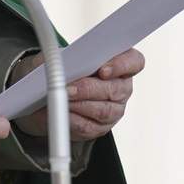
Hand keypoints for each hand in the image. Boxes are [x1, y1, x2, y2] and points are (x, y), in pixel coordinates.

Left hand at [14, 48, 144, 140]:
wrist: (49, 94)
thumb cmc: (62, 70)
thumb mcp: (60, 56)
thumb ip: (66, 56)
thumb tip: (60, 63)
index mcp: (121, 64)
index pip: (134, 62)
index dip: (121, 65)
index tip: (102, 70)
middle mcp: (122, 87)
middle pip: (115, 89)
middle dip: (88, 89)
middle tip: (69, 88)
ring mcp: (114, 110)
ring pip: (103, 110)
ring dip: (79, 105)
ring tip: (62, 100)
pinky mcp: (100, 128)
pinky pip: (89, 127)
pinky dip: (73, 120)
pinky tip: (62, 114)